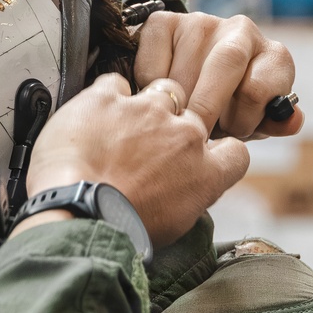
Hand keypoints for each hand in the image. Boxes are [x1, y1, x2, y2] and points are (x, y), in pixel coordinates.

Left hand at [19, 74, 249, 248]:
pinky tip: (94, 121)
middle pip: (191, 117)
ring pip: (161, 91)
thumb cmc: (118, 228)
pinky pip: (114, 84)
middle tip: (143, 151)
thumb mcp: (172, 227)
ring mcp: (147, 113)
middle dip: (171, 130)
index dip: (214, 152)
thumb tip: (183, 191)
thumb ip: (187, 197)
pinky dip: (105, 98)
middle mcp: (183, 137)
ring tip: (118, 133)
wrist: (77, 214)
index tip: (196, 157)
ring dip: (145, 107)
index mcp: (204, 174)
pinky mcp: (108, 99)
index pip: (234, 151)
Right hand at [134, 11, 303, 139]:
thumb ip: (272, 124)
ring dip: (176, 104)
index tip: (228, 136)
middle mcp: (242, 30)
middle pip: (224, 64)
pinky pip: (151, 62)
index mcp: (274, 57)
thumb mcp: (254, 124)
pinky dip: (149, 87)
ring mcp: (201, 22)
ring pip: (183, 69)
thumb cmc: (232, 111)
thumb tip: (293, 121)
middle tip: (192, 134)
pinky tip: (158, 97)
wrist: (192, 85)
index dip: (239, 121)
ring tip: (178, 118)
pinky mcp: (164, 22)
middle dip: (204, 107)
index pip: (257, 89)